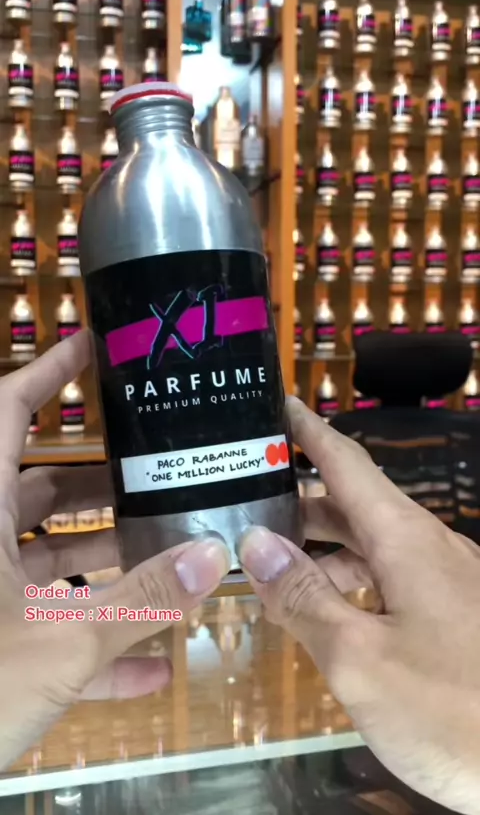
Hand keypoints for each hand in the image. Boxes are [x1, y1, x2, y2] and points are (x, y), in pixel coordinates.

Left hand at [0, 331, 229, 768]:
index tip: (91, 346)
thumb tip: (215, 556)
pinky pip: (45, 630)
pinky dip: (91, 645)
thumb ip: (141, 599)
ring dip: (106, 562)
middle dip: (104, 484)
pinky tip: (149, 673)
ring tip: (170, 555)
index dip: (46, 372)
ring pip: (47, 561)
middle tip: (161, 471)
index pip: (8, 415)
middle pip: (42, 490)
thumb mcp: (59, 644)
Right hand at [239, 397, 479, 814]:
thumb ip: (304, 598)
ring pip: (372, 546)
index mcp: (405, 540)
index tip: (276, 405)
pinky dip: (349, 583)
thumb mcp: (359, 659)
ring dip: (320, 550)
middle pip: (353, 505)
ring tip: (268, 568)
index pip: (347, 463)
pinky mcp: (455, 615)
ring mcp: (446, 582)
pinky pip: (391, 579)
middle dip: (299, 499)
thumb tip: (257, 542)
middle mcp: (427, 548)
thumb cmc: (452, 710)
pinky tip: (324, 615)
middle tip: (242, 503)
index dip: (309, 431)